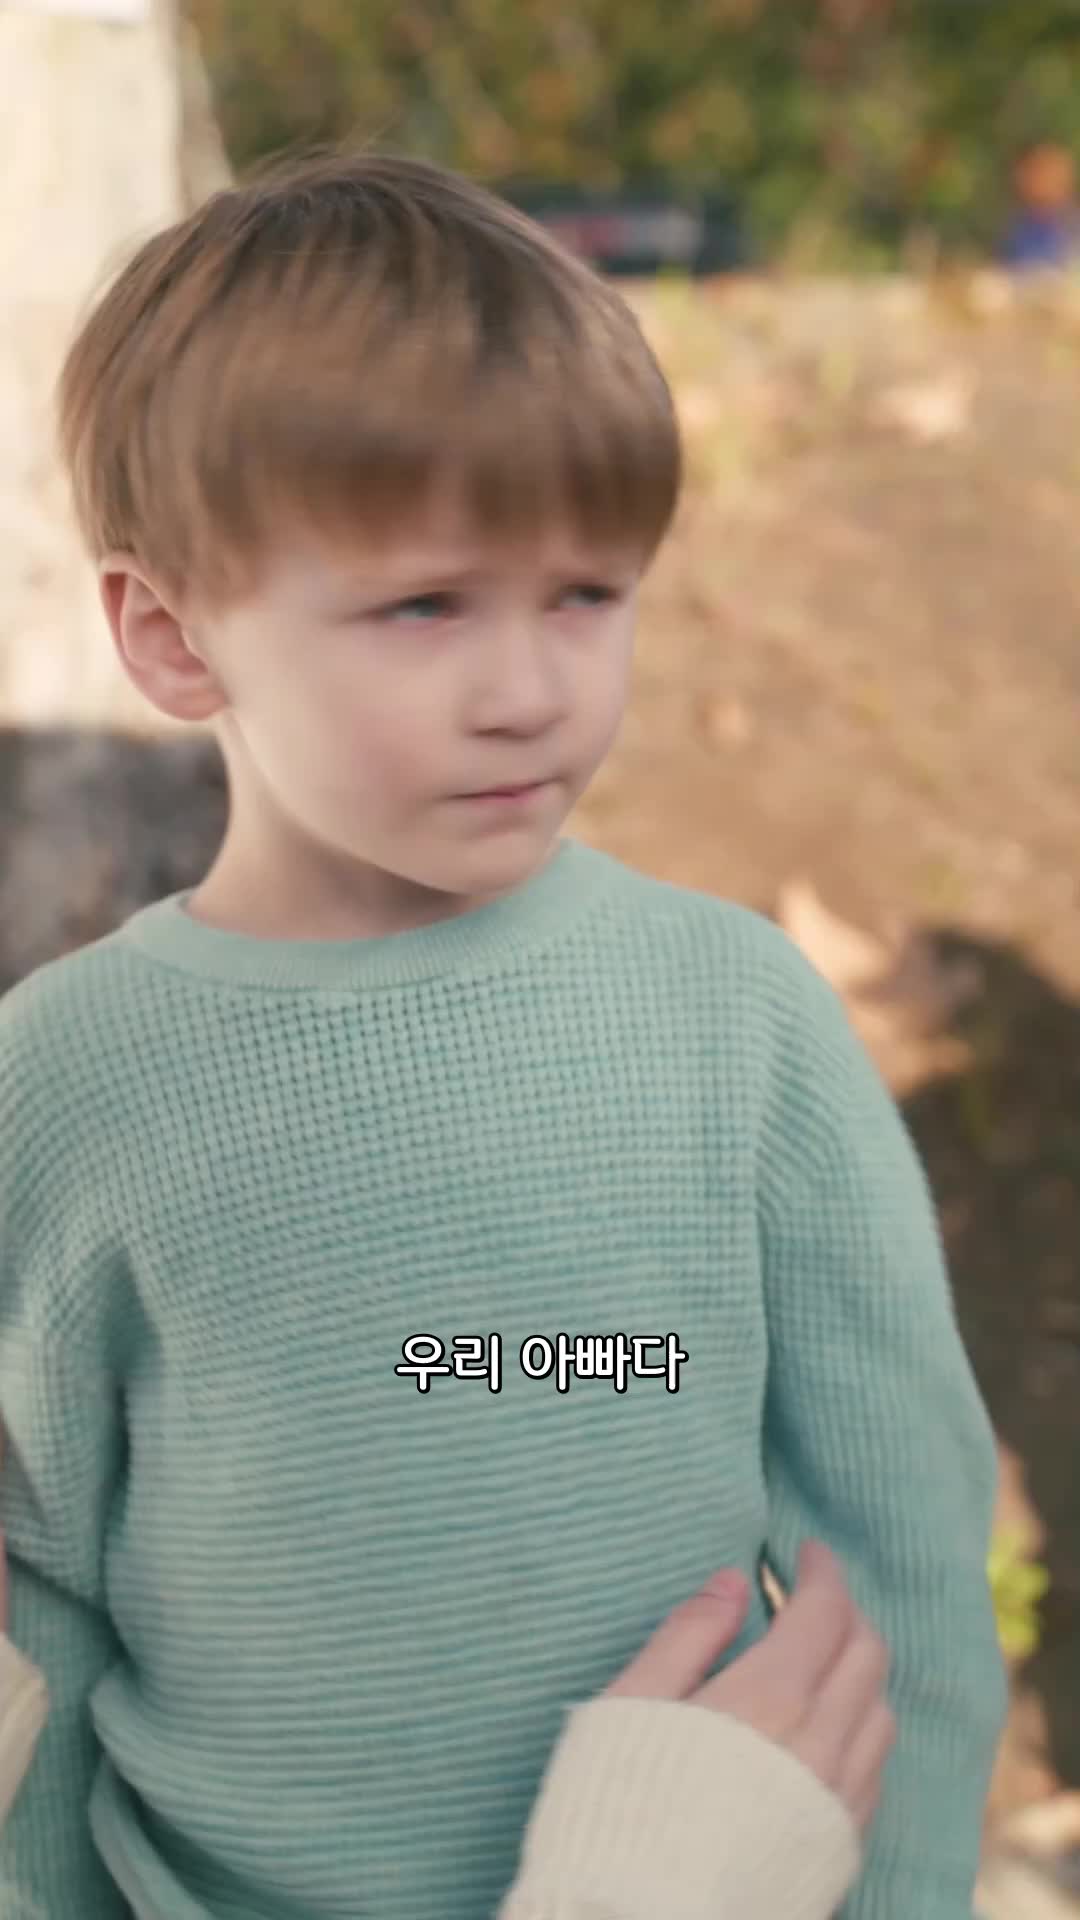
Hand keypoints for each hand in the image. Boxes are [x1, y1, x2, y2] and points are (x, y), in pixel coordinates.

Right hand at [606, 1540, 894, 1830]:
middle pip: (867, 1656)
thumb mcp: (629, 1705)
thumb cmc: (614, 1811)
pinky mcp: (836, 1850)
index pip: (823, 1612)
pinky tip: (828, 1728)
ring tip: (824, 1657)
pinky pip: (874, 1771)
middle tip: (814, 1595)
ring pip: (880, 1713)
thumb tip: (732, 1580)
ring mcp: (835, 1804)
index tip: (806, 1552)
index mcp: (767, 1699)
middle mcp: (817, 1746)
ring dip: (861, 1670)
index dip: (820, 1571)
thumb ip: (687, 1635)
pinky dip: (863, 1727)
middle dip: (846, 1612)